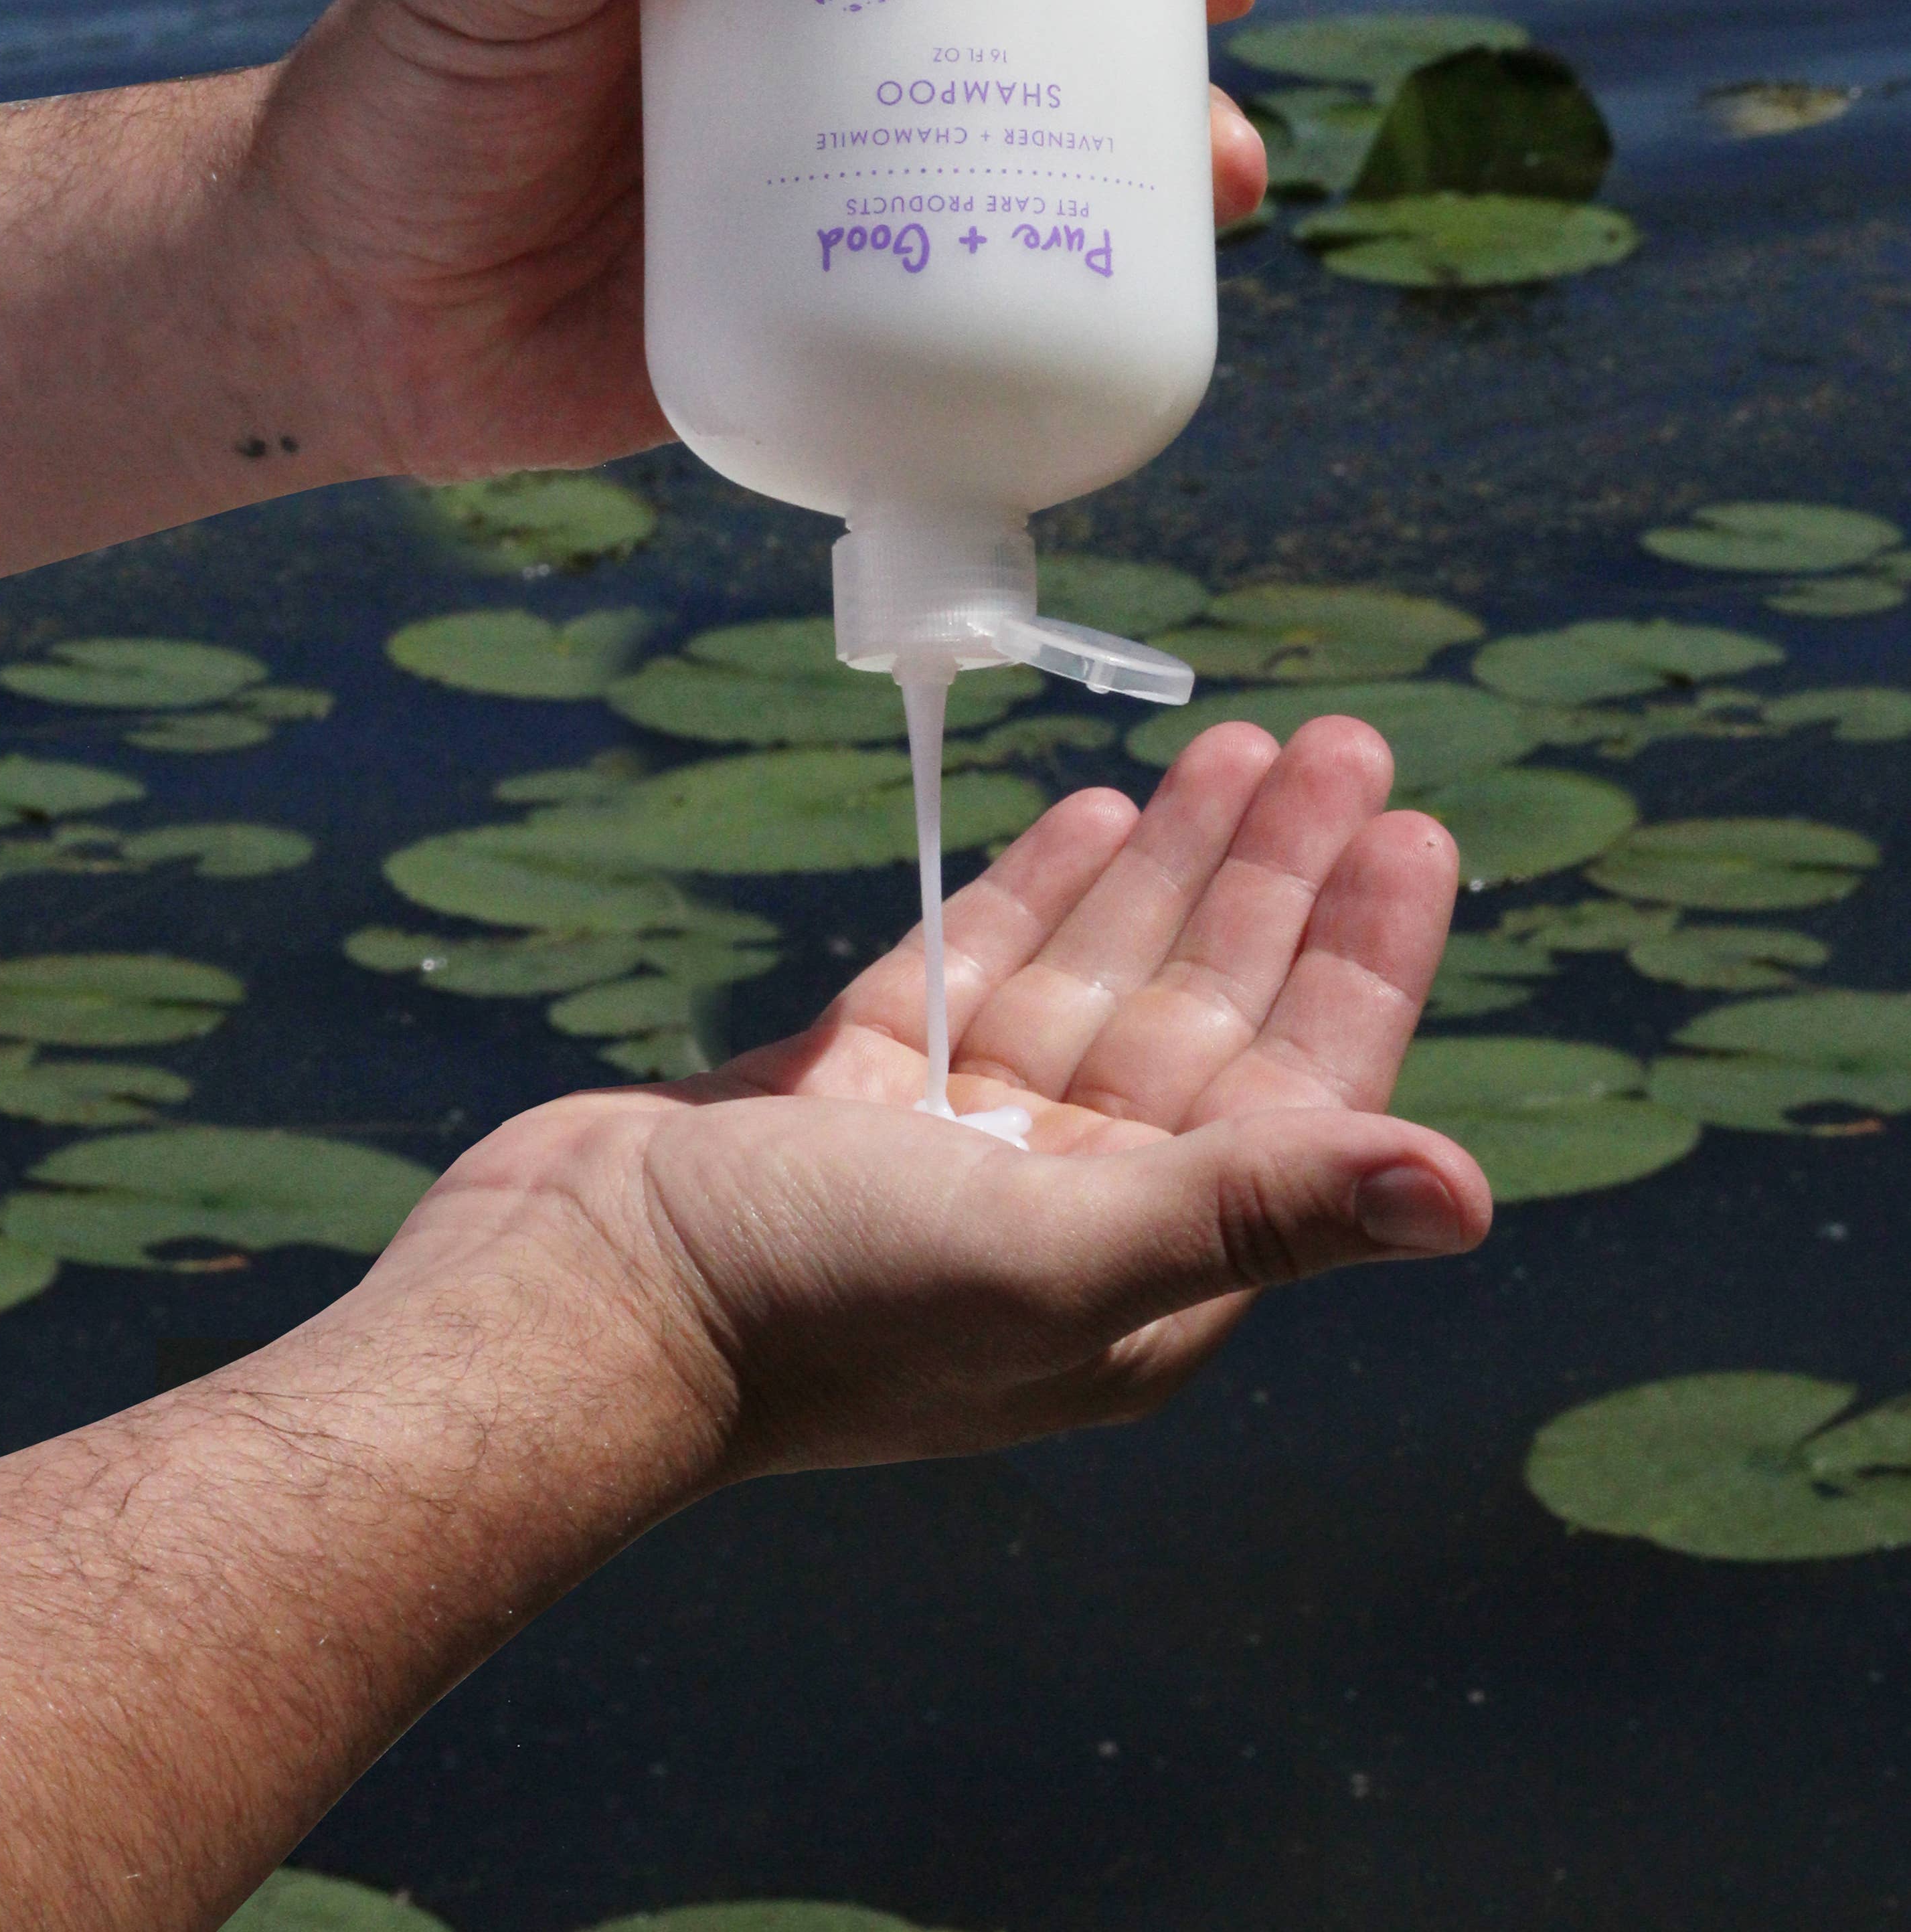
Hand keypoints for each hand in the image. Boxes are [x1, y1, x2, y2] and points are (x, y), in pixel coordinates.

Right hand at [0, 722, 1480, 1927]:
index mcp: (1147, 1267)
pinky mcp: (856, 1089)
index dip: (1360, 952)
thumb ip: (1263, 1207)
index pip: (1296, 1083)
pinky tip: (1099, 815)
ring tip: (1238, 749)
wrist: (575, 1304)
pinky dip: (1040, 891)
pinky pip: (980, 966)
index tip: (1410, 830)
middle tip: (1339, 742)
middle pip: (1208, 1006)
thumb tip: (1470, 1195)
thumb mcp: (1068, 1253)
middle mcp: (1071, 1206)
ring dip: (1174, 863)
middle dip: (1275, 874)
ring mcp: (959, 1144)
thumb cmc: (821, 1301)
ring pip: (1102, 971)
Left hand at [242, 0, 1265, 483]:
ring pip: (1051, 145)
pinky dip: (1080, 303)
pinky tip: (1153, 296)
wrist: (328, 317)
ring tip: (1221, 156)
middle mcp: (839, 48)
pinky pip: (981, 307)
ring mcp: (849, 184)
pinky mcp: (833, 319)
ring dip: (1170, 137)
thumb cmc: (388, 109)